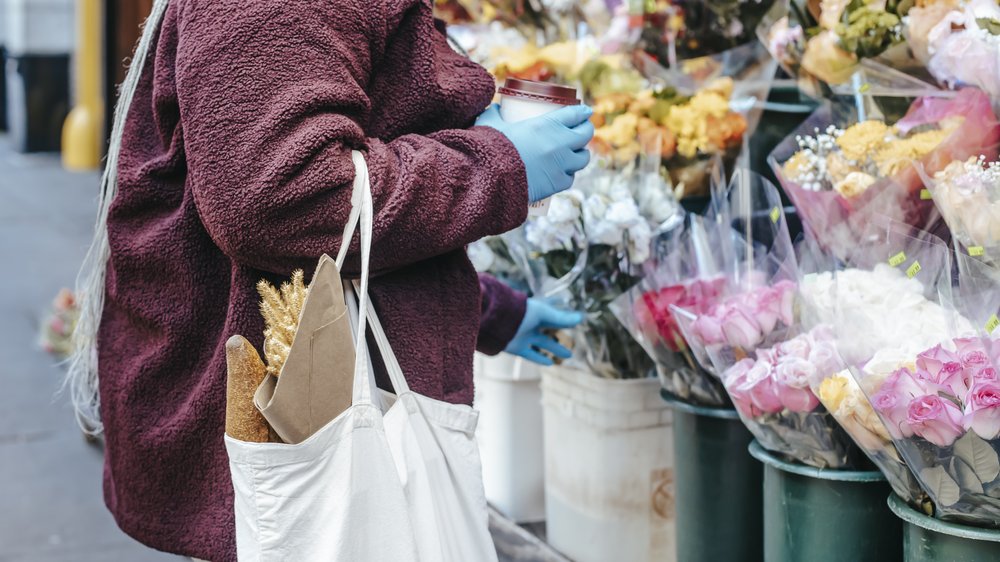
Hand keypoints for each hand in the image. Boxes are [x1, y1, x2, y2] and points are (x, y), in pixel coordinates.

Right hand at [476, 104, 593, 203]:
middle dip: (586, 130)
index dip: (582, 112)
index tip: (585, 112)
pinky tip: (564, 172)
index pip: (575, 114)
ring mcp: (562, 165)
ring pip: (583, 158)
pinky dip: (568, 174)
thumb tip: (495, 108)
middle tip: (582, 130)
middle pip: (585, 134)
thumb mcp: (489, 124)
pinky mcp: (558, 183)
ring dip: (581, 154)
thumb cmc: (489, 149)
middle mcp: (561, 143)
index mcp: (548, 124)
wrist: (491, 180)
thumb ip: (494, 114)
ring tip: (576, 153)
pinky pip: (570, 178)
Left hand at [505, 299, 583, 365]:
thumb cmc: (520, 312)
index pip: (554, 313)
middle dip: (562, 335)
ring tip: (569, 355)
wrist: (496, 321)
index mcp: (536, 311)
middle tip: (574, 341)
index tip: (577, 320)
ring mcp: (523, 335)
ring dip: (555, 349)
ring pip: (543, 343)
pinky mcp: (516, 347)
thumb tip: (581, 318)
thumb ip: (561, 318)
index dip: (565, 316)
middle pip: (550, 330)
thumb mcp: (543, 314)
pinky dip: (539, 358)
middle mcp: (530, 323)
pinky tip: (550, 363)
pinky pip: (530, 354)